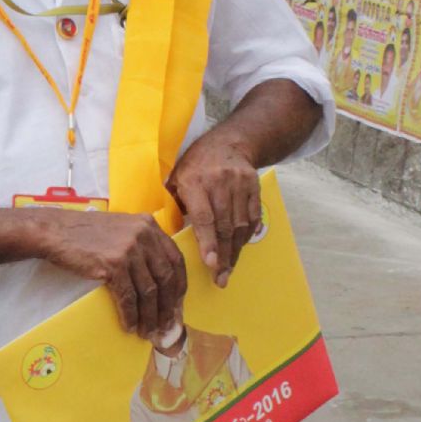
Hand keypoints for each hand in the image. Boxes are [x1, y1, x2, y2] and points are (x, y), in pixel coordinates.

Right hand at [35, 209, 185, 338]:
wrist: (55, 231)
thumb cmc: (85, 234)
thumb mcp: (121, 229)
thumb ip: (142, 244)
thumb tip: (157, 279)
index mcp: (149, 225)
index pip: (175, 259)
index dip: (179, 286)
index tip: (177, 306)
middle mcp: (144, 235)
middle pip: (166, 278)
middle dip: (168, 307)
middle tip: (166, 327)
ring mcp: (129, 249)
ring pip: (148, 291)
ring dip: (150, 316)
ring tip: (148, 332)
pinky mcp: (114, 264)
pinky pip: (128, 296)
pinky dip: (131, 315)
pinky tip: (130, 326)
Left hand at [166, 126, 260, 287]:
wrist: (228, 143)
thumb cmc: (195, 166)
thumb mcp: (177, 180)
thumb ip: (174, 206)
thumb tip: (167, 239)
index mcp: (194, 181)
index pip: (204, 217)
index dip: (208, 242)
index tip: (211, 264)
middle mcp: (219, 181)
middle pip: (224, 225)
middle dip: (223, 255)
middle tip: (220, 278)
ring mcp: (239, 183)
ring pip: (240, 224)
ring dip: (235, 250)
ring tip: (229, 269)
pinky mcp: (254, 185)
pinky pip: (253, 216)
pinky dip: (247, 235)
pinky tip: (239, 249)